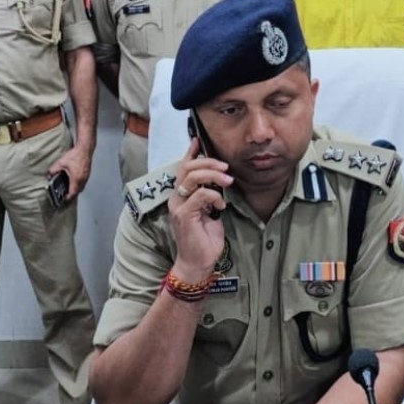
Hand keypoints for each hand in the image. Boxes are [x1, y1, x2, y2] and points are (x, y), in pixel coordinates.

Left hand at [50, 145, 92, 199]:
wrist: (85, 148)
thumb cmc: (76, 155)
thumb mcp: (61, 162)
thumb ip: (53, 170)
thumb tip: (49, 175)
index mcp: (76, 179)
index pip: (72, 193)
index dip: (68, 198)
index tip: (63, 201)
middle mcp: (82, 179)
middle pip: (77, 192)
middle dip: (71, 195)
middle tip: (65, 196)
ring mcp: (86, 177)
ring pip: (81, 187)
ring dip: (75, 190)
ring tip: (68, 190)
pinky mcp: (87, 173)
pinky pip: (83, 183)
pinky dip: (78, 185)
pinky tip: (73, 181)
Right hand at [169, 138, 233, 280]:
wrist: (198, 262)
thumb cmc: (205, 238)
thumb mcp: (210, 210)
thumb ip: (210, 193)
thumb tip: (220, 178)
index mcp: (181, 195)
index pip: (182, 168)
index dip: (190, 153)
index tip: (198, 140)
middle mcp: (175, 198)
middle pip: (187, 168)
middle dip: (208, 162)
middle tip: (225, 167)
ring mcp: (178, 207)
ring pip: (192, 178)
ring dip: (213, 175)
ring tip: (228, 181)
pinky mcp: (184, 216)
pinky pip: (199, 195)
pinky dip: (214, 196)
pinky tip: (221, 206)